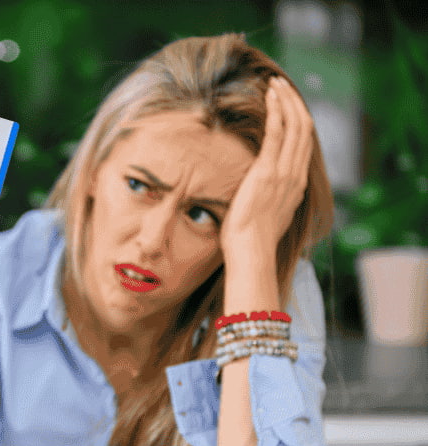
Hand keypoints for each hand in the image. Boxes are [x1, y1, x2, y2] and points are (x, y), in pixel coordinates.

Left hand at [220, 75, 313, 259]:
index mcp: (296, 185)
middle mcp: (295, 175)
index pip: (303, 144)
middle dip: (294, 103)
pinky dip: (276, 110)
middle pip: (304, 129)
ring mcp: (284, 172)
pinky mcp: (268, 170)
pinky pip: (277, 132)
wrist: (251, 251)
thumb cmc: (251, 241)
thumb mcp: (267, 216)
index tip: (288, 106)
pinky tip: (270, 95)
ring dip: (286, 100)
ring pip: (295, 124)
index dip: (298, 121)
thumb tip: (258, 195)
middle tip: (282, 85)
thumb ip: (269, 200)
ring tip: (276, 83)